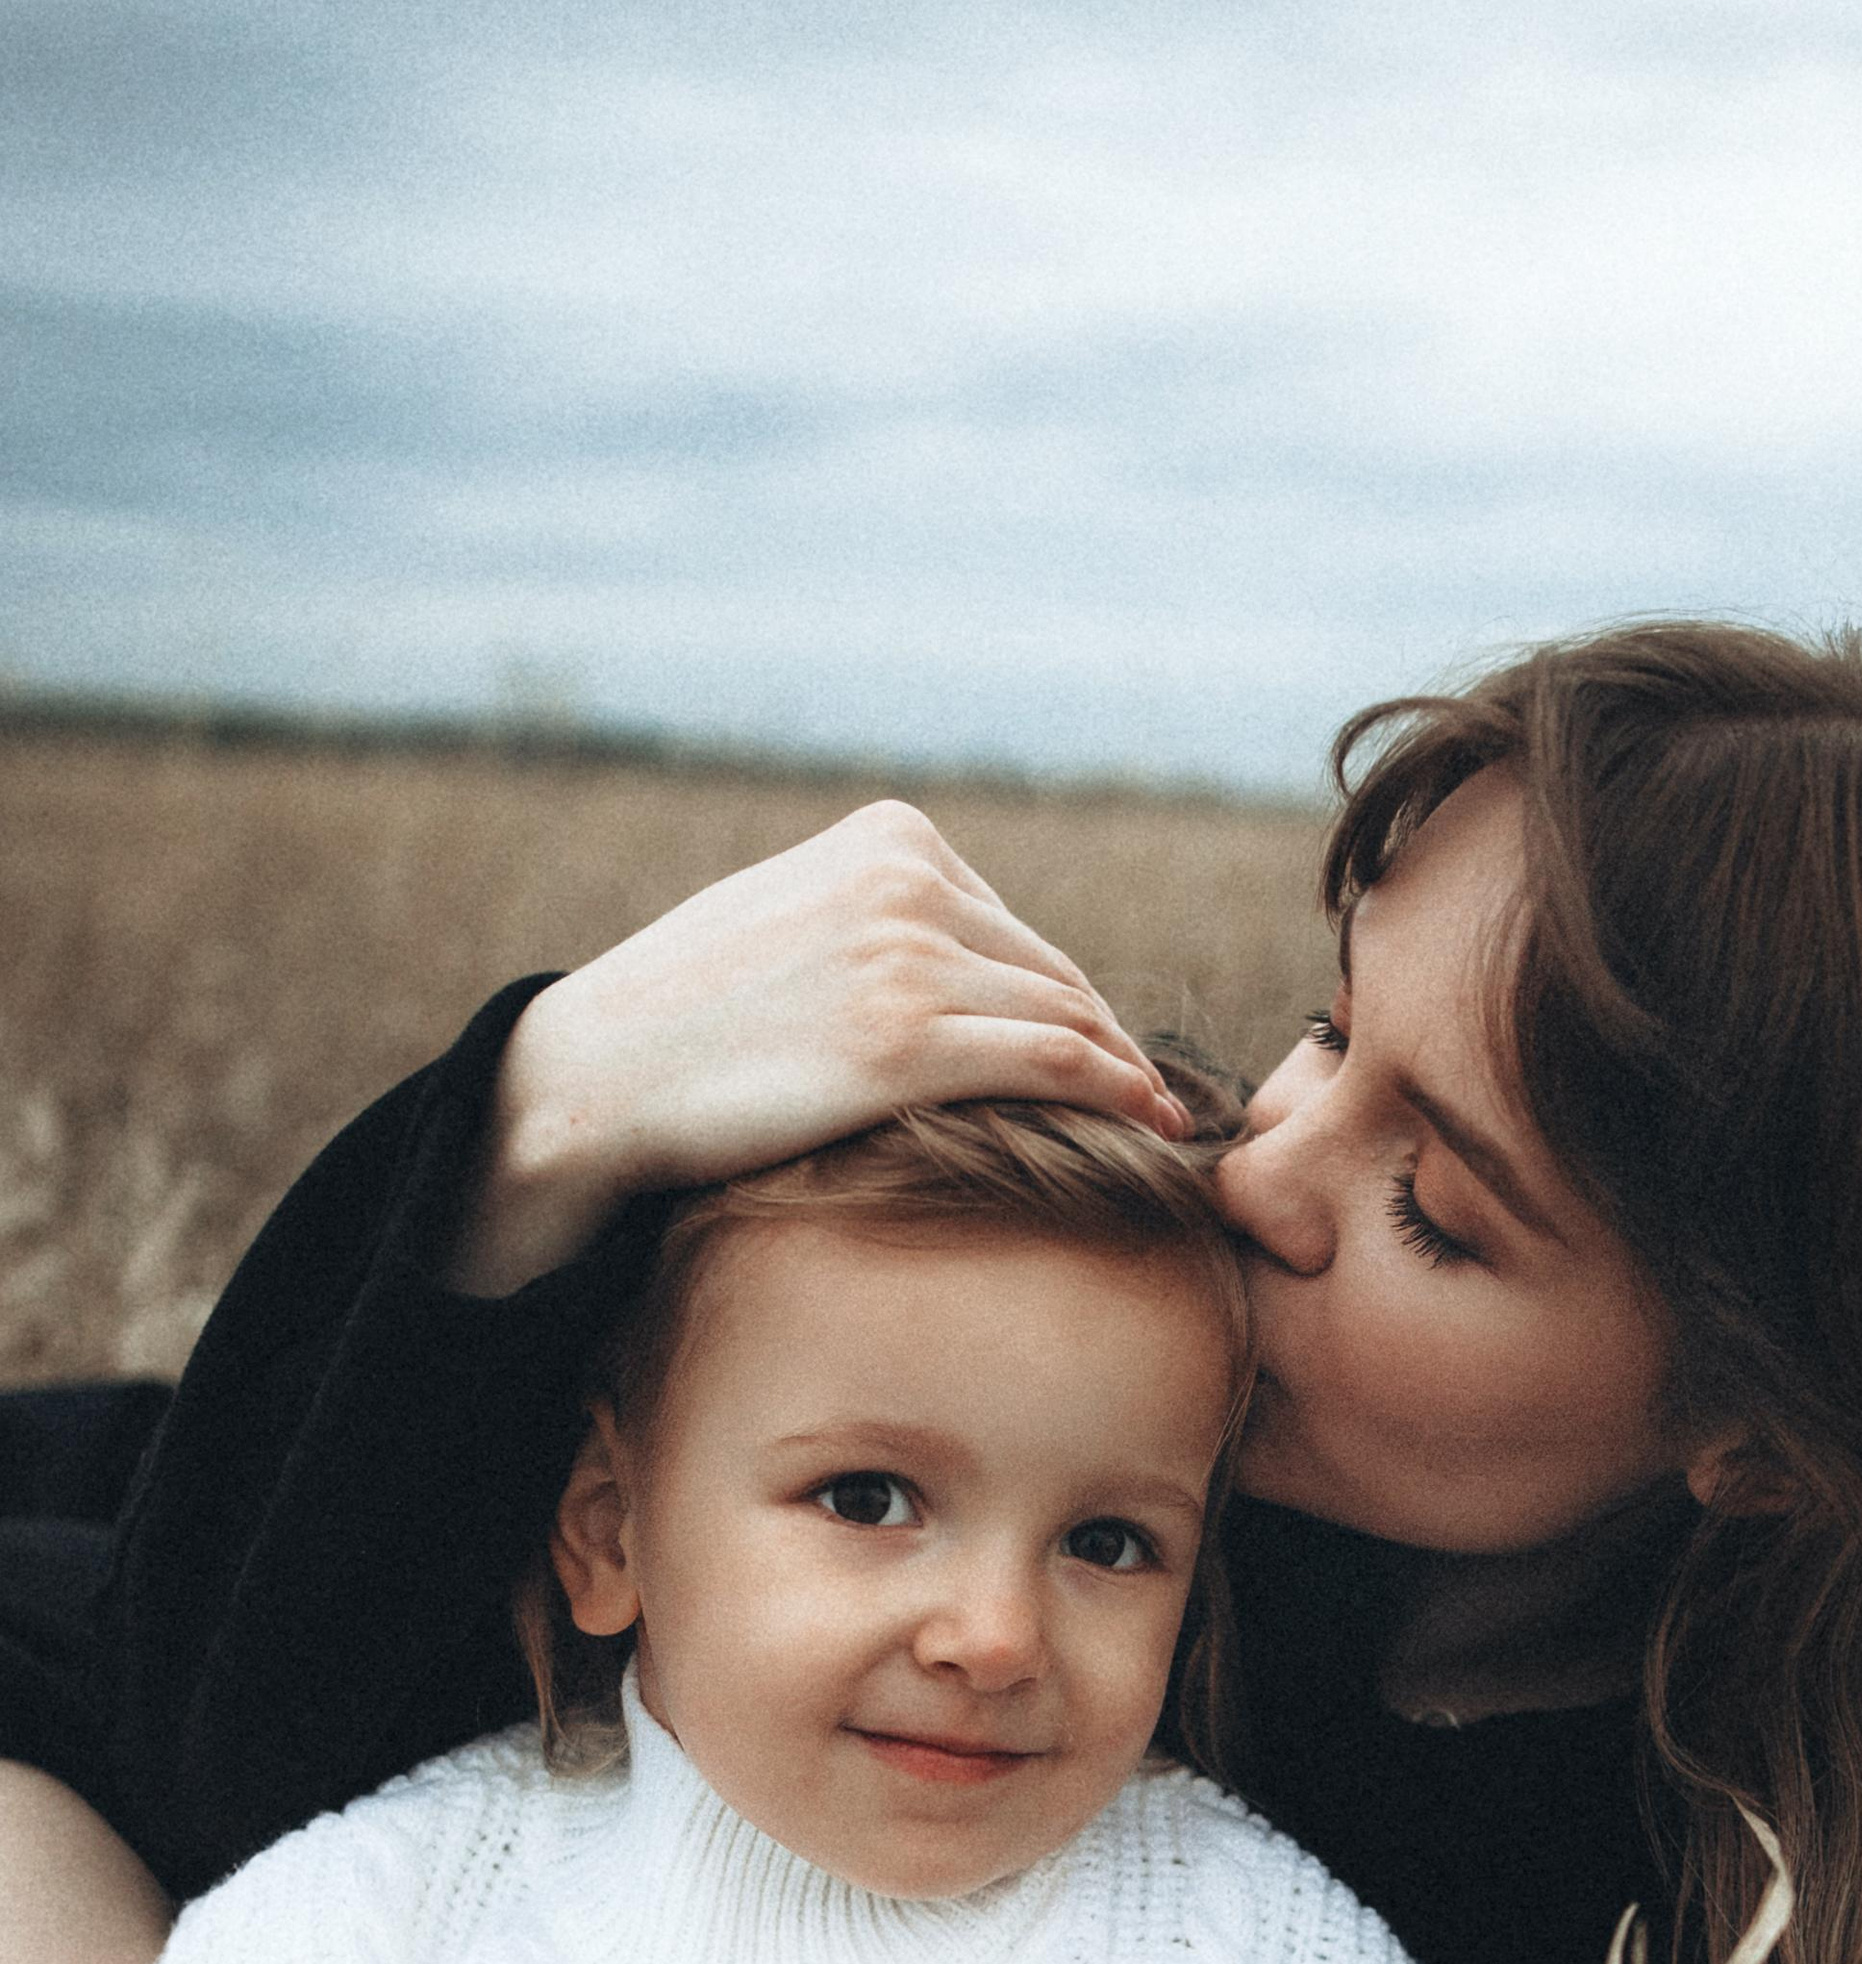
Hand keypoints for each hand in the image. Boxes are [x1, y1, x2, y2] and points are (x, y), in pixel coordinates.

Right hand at [458, 799, 1194, 1294]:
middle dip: (1104, 1039)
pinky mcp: (905, 1043)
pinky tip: (1154, 1125)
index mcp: (888, 838)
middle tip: (1150, 1098)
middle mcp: (906, 883)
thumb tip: (954, 962)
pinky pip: (1054, 1062)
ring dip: (1125, 1075)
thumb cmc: (687, 1018)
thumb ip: (875, 920)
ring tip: (1162, 1121)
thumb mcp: (791, 919)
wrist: (597, 1076)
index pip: (1012, 928)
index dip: (1064, 1000)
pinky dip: (1120, 1093)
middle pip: (1051, 972)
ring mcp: (907, 959)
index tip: (1101, 1054)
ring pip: (1066, 1018)